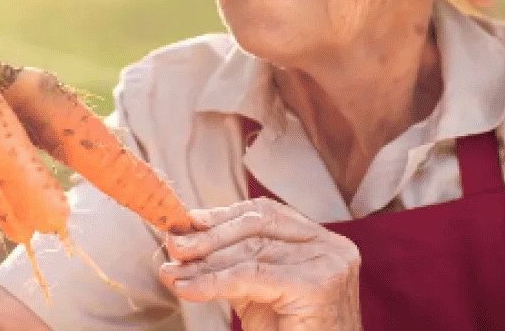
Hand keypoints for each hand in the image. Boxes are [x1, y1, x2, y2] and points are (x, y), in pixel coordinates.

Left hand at [159, 198, 362, 330]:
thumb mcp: (257, 291)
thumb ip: (231, 264)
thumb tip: (183, 243)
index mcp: (320, 241)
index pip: (266, 214)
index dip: (223, 216)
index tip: (187, 222)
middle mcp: (330, 246)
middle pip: (257, 227)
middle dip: (209, 237)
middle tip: (174, 246)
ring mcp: (327, 263)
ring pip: (251, 251)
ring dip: (204, 263)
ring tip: (174, 272)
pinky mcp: (315, 285)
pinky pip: (251, 276)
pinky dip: (214, 282)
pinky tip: (189, 289)